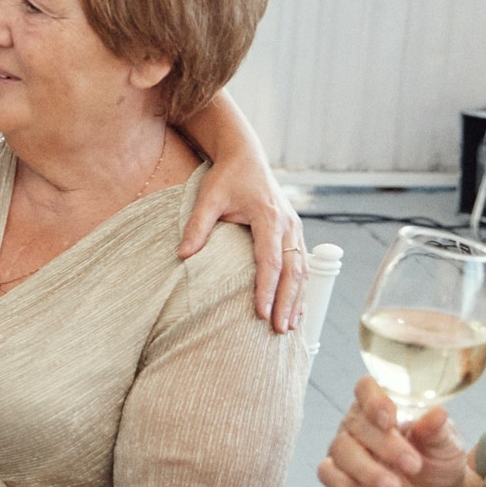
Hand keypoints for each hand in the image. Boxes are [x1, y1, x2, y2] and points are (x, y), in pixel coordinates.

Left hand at [177, 140, 304, 331]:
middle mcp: (287, 224)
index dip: (267, 289)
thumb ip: (197, 226)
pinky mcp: (294, 231)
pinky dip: (300, 287)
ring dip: (297, 299)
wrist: (245, 156)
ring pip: (302, 270)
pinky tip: (296, 307)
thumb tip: (183, 255)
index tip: (262, 314)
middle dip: (287, 302)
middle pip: (293, 271)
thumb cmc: (225, 177)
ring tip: (290, 327)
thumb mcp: (207, 198)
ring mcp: (294, 228)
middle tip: (279, 330)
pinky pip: (302, 263)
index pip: (270, 261)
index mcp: (268, 217)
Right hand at [319, 375, 477, 486]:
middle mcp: (361, 423)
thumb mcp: (447, 444)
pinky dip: (346, 484)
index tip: (389, 419)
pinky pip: (328, 474)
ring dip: (367, 470)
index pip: (367, 389)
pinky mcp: (341, 475)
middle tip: (412, 464)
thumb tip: (437, 414)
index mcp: (384, 406)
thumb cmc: (438, 461)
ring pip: (341, 450)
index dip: (373, 400)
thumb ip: (438, 430)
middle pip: (357, 424)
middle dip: (384, 446)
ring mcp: (347, 448)